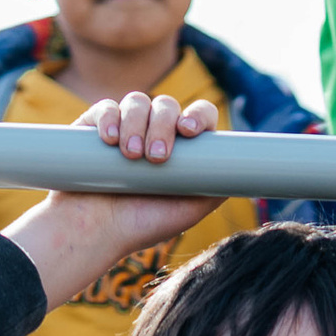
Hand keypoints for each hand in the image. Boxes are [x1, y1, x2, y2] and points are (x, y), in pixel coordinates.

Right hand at [7, 91, 219, 309]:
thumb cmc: (141, 225)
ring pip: (138, 102)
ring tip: (131, 157)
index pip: (198, 116)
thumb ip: (216, 186)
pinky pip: (106, 107)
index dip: (198, 116)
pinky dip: (109, 118)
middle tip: (155, 158)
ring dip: (136, 125)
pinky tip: (109, 139)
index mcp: (180, 148)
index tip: (189, 131)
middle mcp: (154, 132)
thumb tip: (242, 167)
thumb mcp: (190, 210)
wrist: (93, 233)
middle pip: (167, 105)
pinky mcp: (95, 126)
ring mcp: (125, 127)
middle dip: (162, 126)